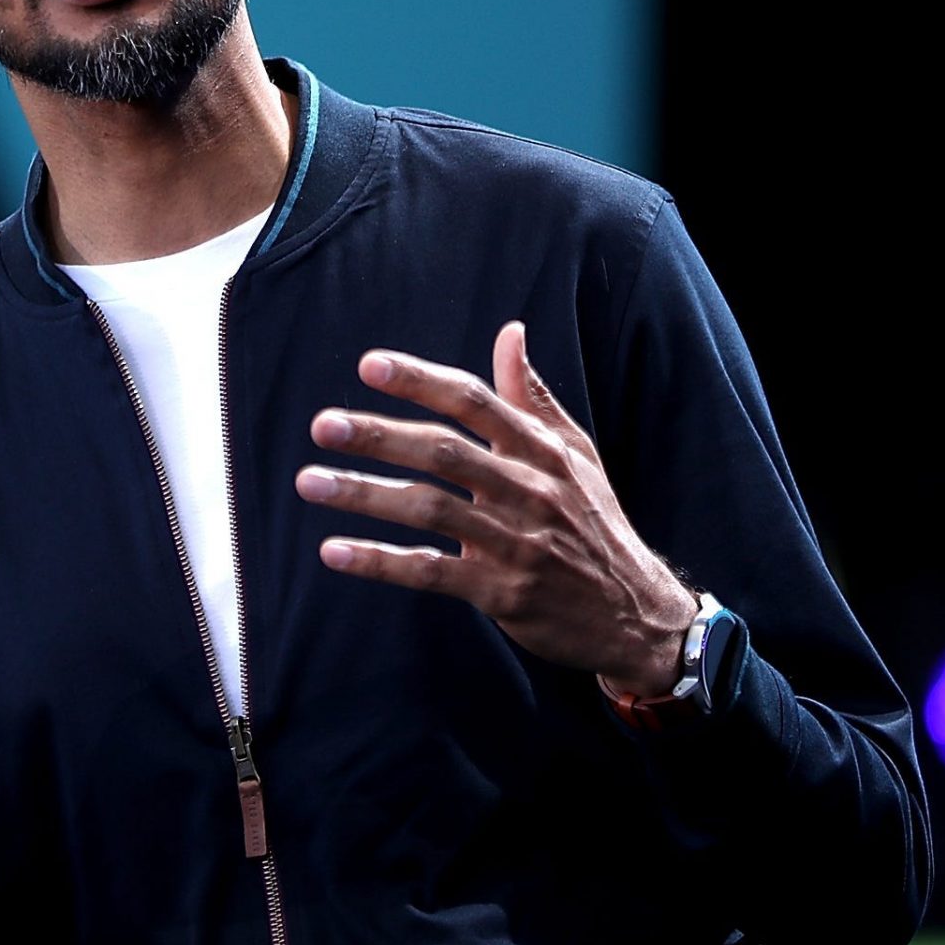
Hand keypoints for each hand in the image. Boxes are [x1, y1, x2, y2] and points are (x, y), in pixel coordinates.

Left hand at [293, 322, 697, 695]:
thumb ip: (532, 396)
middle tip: (322, 425)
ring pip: (429, 509)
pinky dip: (379, 562)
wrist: (636, 613)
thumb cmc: (594, 521)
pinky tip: (334, 552)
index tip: (369, 365)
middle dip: (379, 435)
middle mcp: (529, 490)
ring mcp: (515, 542)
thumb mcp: (576, 454)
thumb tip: (509, 332)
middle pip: (443, 451)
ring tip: (309, 483)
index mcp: (541, 450)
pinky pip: (430, 572)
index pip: (473, 402)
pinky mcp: (501, 591)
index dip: (421, 381)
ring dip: (364, 495)